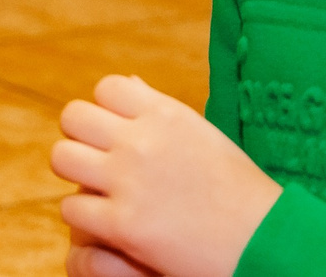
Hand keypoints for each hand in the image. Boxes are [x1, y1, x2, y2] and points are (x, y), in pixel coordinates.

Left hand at [52, 75, 281, 276]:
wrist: (263, 242)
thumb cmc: (238, 190)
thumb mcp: (202, 135)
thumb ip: (159, 110)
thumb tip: (130, 81)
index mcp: (165, 113)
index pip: (106, 88)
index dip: (106, 110)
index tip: (115, 131)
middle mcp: (142, 139)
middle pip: (74, 117)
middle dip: (81, 137)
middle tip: (95, 159)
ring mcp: (128, 181)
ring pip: (62, 158)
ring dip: (75, 174)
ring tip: (95, 188)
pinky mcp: (122, 223)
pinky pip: (71, 207)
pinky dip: (83, 216)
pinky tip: (105, 222)